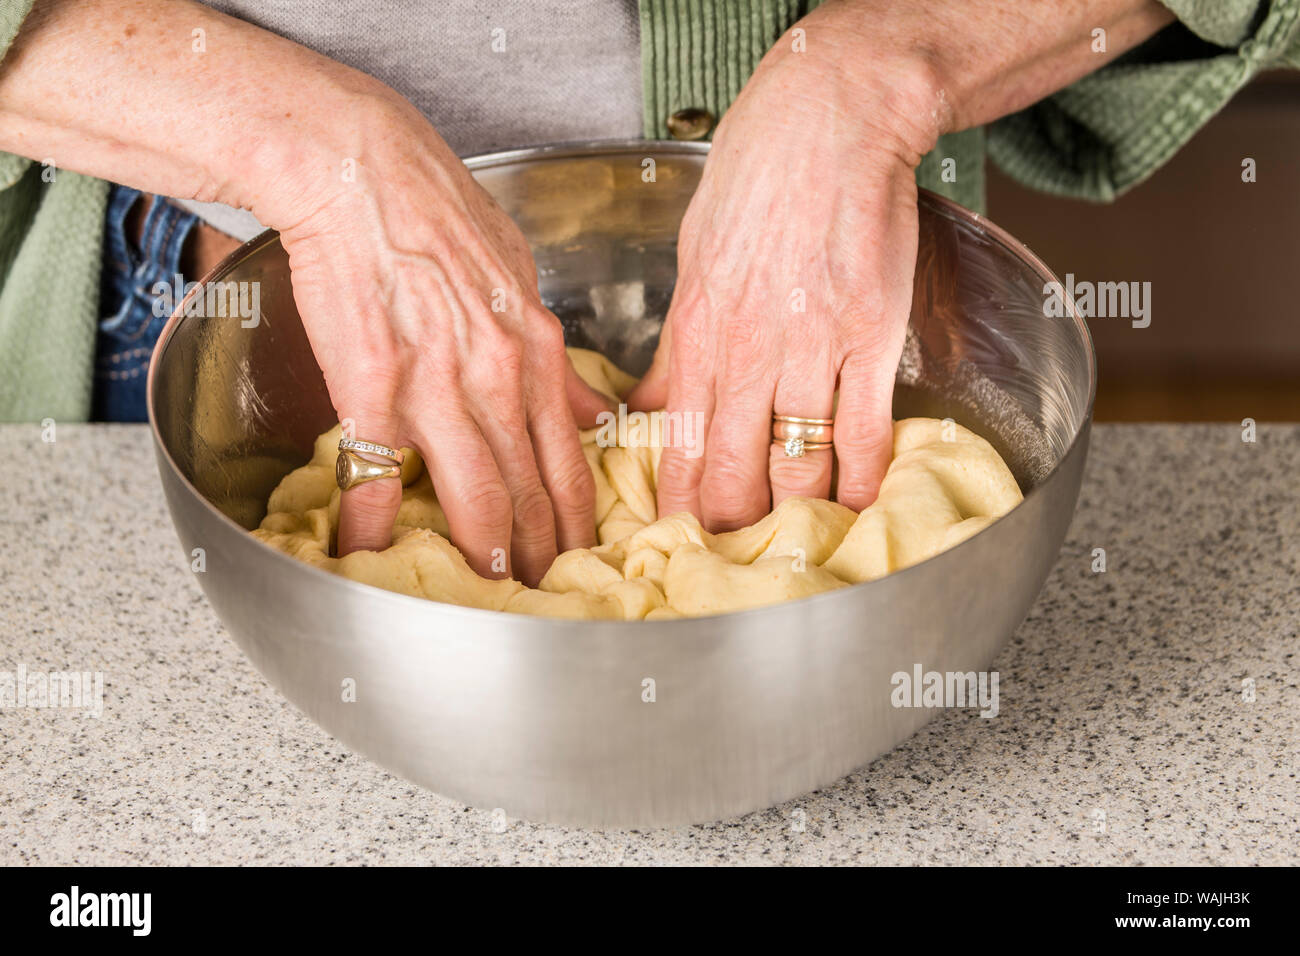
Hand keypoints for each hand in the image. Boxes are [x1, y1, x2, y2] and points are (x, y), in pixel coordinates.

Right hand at [273, 94, 611, 584]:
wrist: (363, 168)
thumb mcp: (520, 276)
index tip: (582, 559)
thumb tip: (595, 414)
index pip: (570, 459)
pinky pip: (379, 469)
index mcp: (536, 351)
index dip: (578, 520)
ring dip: (484, 554)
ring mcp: (439, 383)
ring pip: (475, 491)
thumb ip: (554, 359)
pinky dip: (373, 519)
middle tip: (546, 599)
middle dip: (542, 555)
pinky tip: (368, 555)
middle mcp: (498, 376)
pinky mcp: (374, 382)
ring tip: (487, 596)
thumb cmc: (437, 212)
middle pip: (532, 489)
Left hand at [628, 9, 941, 529]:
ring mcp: (812, 345)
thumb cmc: (756, 181)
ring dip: (793, 514)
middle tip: (729, 568)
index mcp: (698, 331)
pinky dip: (861, 478)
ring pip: (796, 458)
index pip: (680, 444)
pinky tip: (858, 509)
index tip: (672, 543)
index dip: (676, 504)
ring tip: (791, 555)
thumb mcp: (694, 261)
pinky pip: (863, 427)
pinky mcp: (871, 334)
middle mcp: (748, 348)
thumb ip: (677, 345)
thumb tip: (652, 408)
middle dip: (728, 527)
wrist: (829, 121)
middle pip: (733, 466)